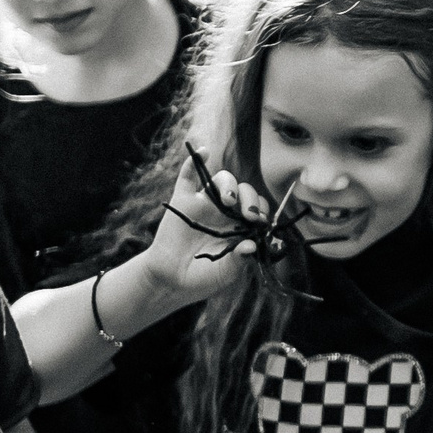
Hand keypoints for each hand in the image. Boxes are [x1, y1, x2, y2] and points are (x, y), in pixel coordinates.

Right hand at [144, 158, 266, 297]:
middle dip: (250, 199)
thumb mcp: (226, 274)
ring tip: (228, 200)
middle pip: (244, 191)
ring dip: (229, 185)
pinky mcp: (182, 201)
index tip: (260, 223)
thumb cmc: (202, 277)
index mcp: (240, 225)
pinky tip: (204, 151)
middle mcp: (225, 211)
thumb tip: (252, 246)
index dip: (262, 211)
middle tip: (248, 215)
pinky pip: (188, 176)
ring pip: (221, 180)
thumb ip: (240, 261)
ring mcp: (204, 204)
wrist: (170, 280)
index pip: (257, 208)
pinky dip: (194, 160)